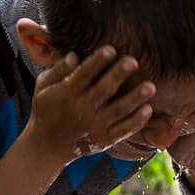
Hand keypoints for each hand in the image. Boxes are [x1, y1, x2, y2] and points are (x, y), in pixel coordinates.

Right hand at [27, 46, 152, 164]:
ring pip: (118, 111)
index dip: (97, 62)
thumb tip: (73, 55)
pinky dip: (137, 121)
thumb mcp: (43, 87)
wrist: (48, 145)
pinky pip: (123, 130)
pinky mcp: (105, 139)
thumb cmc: (48, 108)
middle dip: (118, 75)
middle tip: (133, 61)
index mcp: (66, 94)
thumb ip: (58, 71)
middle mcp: (81, 110)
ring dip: (135, 98)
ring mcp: (94, 127)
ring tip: (150, 86)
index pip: (83, 75)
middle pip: (103, 91)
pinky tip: (148, 109)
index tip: (111, 49)